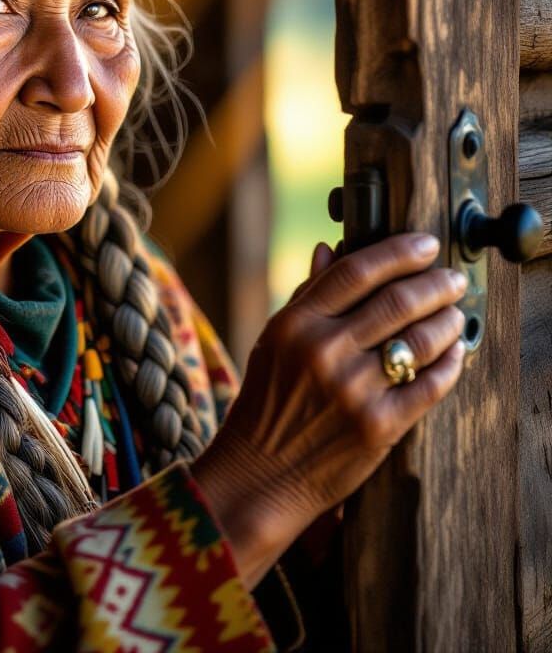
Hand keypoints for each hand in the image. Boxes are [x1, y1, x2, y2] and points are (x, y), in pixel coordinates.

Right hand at [191, 232, 466, 588]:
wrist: (261, 472)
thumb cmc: (266, 401)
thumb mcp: (273, 340)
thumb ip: (307, 294)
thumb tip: (330, 248)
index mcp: (295, 324)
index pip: (354, 272)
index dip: (396, 252)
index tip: (424, 244)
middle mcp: (323, 351)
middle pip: (396, 301)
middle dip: (434, 284)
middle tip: (451, 278)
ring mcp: (353, 390)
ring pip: (419, 340)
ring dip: (447, 320)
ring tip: (454, 313)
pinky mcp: (379, 426)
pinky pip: (430, 385)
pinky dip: (449, 364)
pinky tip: (453, 353)